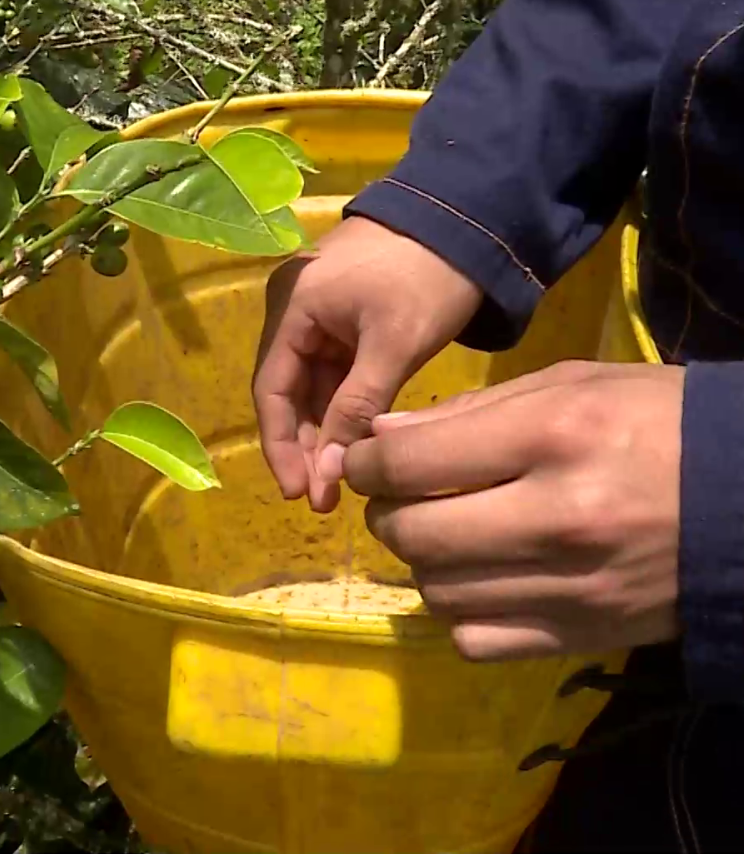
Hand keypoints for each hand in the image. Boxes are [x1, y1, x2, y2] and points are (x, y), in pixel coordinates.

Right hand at [252, 216, 481, 511]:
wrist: (471, 214)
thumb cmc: (429, 276)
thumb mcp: (395, 345)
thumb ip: (357, 407)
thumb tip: (332, 471)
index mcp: (291, 307)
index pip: (269, 390)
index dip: (281, 446)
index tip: (300, 493)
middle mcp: (291, 308)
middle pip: (286, 391)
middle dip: (304, 445)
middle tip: (324, 499)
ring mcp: (317, 312)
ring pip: (311, 385)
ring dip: (323, 430)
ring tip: (341, 481)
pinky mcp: (343, 316)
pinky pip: (332, 371)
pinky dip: (341, 406)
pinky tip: (354, 442)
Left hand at [344, 361, 683, 660]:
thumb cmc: (661, 422)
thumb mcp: (572, 384)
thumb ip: (469, 411)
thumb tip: (380, 438)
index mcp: (551, 437)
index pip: (407, 464)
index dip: (364, 463)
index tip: (366, 461)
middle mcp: (554, 518)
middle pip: (411, 535)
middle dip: (385, 513)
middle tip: (401, 497)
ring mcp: (569, 587)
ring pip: (436, 591)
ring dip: (423, 562)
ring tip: (446, 533)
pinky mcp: (581, 636)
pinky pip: (474, 640)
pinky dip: (460, 612)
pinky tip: (480, 579)